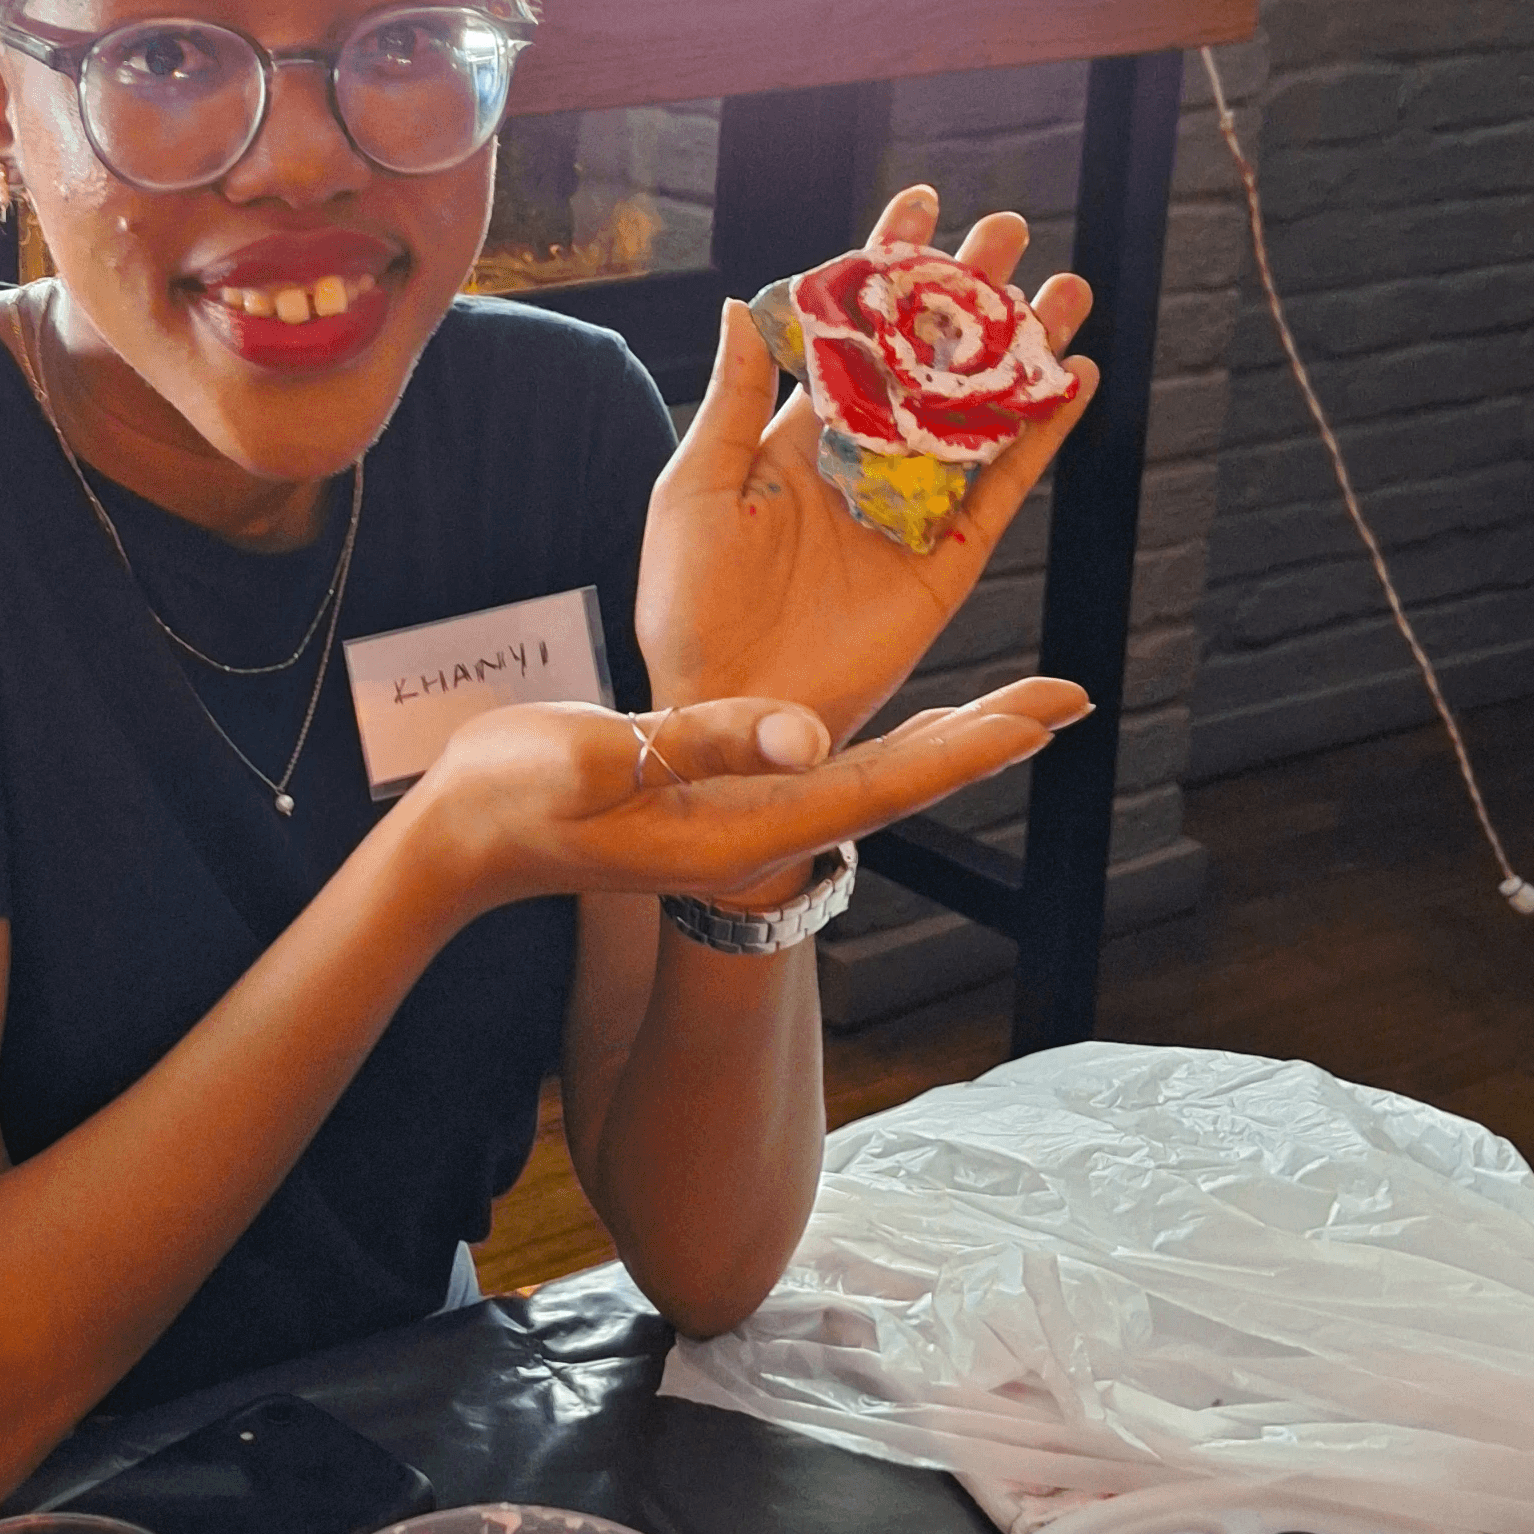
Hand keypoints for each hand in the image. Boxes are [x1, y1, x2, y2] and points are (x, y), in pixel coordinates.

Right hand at [398, 676, 1088, 921]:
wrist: (463, 834)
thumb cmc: (514, 795)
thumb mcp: (599, 757)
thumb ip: (703, 742)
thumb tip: (809, 731)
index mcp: (740, 825)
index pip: (878, 785)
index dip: (964, 749)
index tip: (1040, 718)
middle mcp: (758, 822)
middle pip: (897, 778)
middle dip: (984, 737)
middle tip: (1070, 699)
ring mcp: (743, 810)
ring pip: (869, 768)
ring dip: (947, 734)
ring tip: (1020, 702)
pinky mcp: (722, 787)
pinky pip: (825, 757)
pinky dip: (882, 728)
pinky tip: (909, 711)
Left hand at [636, 184, 1096, 742]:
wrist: (727, 707)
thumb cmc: (688, 602)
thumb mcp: (695, 486)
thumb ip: (732, 399)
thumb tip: (742, 305)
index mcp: (796, 429)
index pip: (852, 327)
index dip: (885, 264)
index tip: (920, 199)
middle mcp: (862, 456)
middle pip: (929, 356)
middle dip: (968, 291)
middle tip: (1007, 228)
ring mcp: (911, 505)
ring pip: (979, 410)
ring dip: (1021, 352)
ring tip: (1064, 287)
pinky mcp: (947, 558)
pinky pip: (1004, 486)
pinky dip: (1040, 436)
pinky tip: (1073, 380)